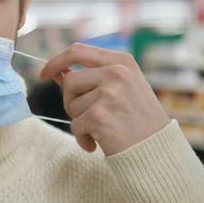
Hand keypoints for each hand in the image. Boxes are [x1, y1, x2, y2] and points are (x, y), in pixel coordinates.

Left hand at [40, 43, 169, 155]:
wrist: (158, 151)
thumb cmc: (139, 120)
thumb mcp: (123, 88)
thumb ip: (93, 77)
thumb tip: (57, 72)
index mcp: (122, 61)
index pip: (77, 51)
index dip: (56, 61)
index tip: (44, 74)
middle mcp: (116, 73)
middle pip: (70, 81)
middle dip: (71, 100)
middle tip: (89, 116)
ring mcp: (108, 93)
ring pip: (71, 104)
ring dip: (80, 121)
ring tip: (102, 129)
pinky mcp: (99, 116)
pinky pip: (75, 125)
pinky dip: (82, 137)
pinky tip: (99, 143)